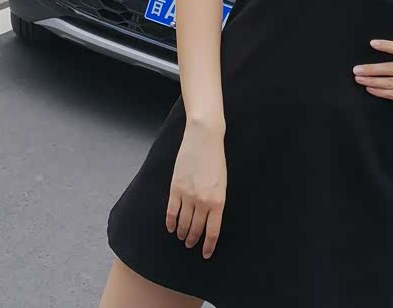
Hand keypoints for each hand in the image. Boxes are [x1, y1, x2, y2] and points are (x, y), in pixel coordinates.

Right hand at [166, 120, 226, 258]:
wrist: (204, 138)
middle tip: (189, 244)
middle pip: (196, 229)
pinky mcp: (175, 188)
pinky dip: (170, 222)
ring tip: (181, 237)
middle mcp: (203, 201)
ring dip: (181, 232)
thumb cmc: (216, 159)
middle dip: (192, 240)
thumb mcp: (222, 182)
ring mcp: (188, 195)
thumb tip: (209, 218)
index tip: (205, 254)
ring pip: (182, 223)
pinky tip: (170, 227)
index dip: (208, 246)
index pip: (212, 231)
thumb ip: (216, 201)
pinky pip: (171, 212)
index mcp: (218, 201)